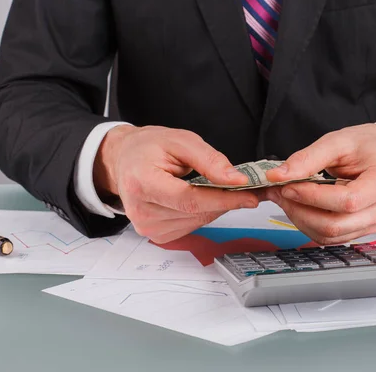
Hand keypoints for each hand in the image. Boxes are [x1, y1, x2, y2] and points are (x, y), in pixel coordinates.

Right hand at [94, 125, 258, 242]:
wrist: (125, 160)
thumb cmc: (148, 148)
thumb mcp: (180, 140)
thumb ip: (209, 160)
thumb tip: (236, 179)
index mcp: (142, 184)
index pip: (189, 199)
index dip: (223, 198)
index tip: (250, 194)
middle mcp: (141, 211)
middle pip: (196, 212)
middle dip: (226, 201)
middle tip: (249, 189)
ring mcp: (147, 227)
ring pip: (198, 221)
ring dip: (216, 207)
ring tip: (221, 189)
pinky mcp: (156, 235)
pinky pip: (192, 226)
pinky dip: (203, 213)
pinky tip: (202, 198)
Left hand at [264, 123, 375, 244]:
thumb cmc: (368, 146)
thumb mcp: (338, 140)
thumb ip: (308, 158)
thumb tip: (278, 175)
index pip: (346, 201)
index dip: (313, 197)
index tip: (289, 186)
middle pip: (334, 225)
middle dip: (300, 210)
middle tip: (280, 191)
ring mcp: (370, 223)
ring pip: (328, 235)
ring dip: (300, 218)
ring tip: (286, 196)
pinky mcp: (358, 230)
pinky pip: (329, 236)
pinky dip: (307, 223)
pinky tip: (298, 205)